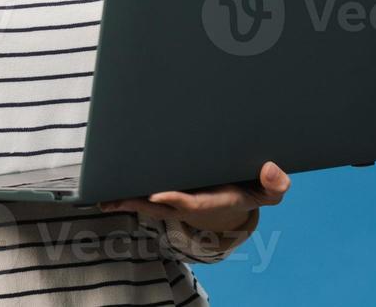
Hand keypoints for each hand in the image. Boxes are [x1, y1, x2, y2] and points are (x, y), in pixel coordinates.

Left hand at [98, 160, 290, 236]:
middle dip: (137, 200)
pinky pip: (139, 194)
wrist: (233, 199)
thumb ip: (274, 184)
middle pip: (158, 204)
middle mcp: (187, 202)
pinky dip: (122, 193)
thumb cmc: (248, 189)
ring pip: (144, 201)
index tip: (158, 193)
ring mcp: (173, 199)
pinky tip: (102, 191)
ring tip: (101, 196)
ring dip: (124, 198)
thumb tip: (273, 170)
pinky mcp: (163, 192)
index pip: (191, 202)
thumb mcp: (267, 191)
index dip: (175, 199)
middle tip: (115, 196)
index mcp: (211, 201)